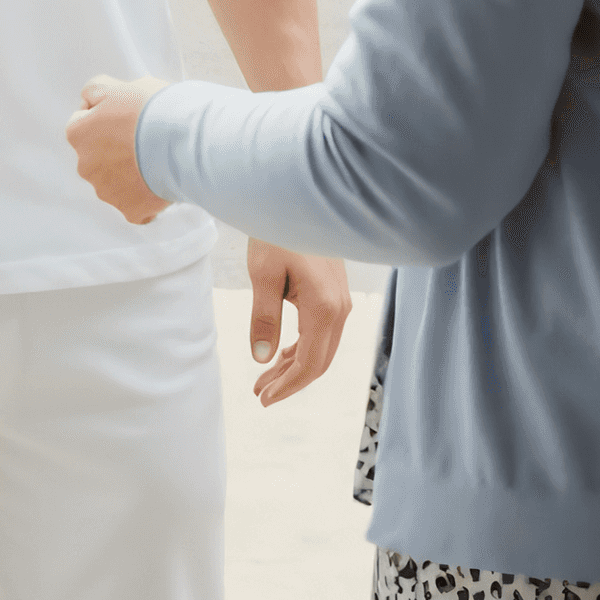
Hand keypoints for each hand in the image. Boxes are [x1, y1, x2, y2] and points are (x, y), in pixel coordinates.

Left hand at [65, 74, 169, 222]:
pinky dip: (145, 198)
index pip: (83, 123)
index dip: (106, 116)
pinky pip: (134, 206)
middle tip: (146, 138)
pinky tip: (160, 183)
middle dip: (117, 149)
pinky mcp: (131, 210)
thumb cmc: (152, 109)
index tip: (128, 115)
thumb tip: (90, 100)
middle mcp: (86, 166)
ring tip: (158, 160)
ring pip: (116, 183)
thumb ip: (96, 90)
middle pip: (99, 156)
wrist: (185, 141)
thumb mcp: (119, 86)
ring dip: (130, 174)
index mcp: (78, 134)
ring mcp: (107, 192)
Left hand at [243, 241, 351, 406]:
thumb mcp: (263, 275)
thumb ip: (264, 319)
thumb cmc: (277, 232)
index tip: (264, 399)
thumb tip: (262, 359)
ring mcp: (340, 301)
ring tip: (264, 380)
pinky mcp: (334, 294)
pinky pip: (321, 332)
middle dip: (290, 381)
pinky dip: (301, 348)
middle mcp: (339, 308)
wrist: (294, 200)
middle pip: (318, 361)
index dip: (288, 386)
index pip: (310, 363)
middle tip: (259, 394)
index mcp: (324, 308)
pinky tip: (281, 356)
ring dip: (293, 366)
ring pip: (320, 348)